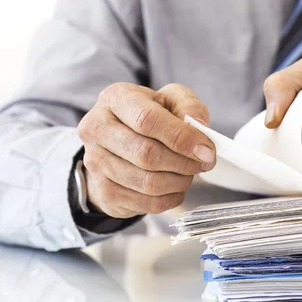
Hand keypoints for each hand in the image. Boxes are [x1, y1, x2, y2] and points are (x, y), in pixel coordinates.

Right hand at [77, 83, 215, 217]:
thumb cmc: (150, 117)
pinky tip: (176, 187)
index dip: (181, 138)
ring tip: (189, 173)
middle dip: (184, 162)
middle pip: (147, 154)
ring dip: (180, 181)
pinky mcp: (104, 192)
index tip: (206, 150)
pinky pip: (147, 203)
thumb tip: (199, 127)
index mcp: (115, 99)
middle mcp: (97, 129)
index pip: (147, 120)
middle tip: (203, 163)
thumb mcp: (171, 100)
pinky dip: (171, 198)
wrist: (119, 143)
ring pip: (148, 183)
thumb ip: (188, 106)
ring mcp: (95, 163)